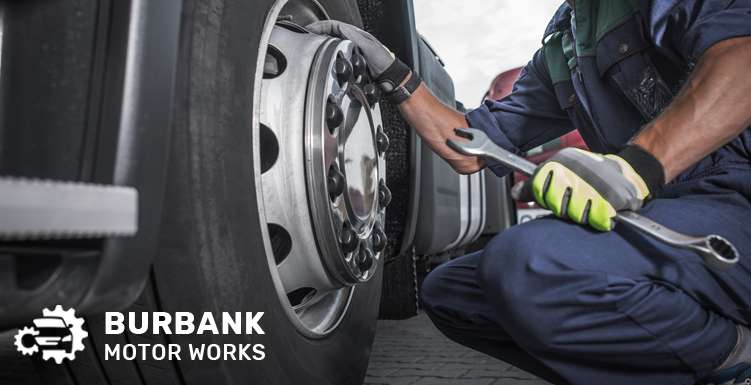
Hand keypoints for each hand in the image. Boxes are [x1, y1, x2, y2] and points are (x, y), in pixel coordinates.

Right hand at [307, 20, 409, 92]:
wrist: (390, 77)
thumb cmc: (383, 61)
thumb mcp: (369, 47)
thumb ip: (355, 38)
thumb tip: (342, 29)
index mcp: (356, 35)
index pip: (334, 25)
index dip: (321, 26)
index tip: (310, 29)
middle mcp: (351, 42)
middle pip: (330, 34)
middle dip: (317, 34)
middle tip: (306, 36)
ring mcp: (350, 52)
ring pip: (331, 46)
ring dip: (320, 45)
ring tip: (310, 46)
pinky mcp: (349, 63)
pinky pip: (335, 58)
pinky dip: (326, 57)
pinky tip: (321, 60)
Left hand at [516, 148, 652, 230]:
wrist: (626, 171)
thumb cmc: (589, 174)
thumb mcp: (559, 172)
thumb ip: (535, 186)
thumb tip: (516, 193)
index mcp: (561, 162)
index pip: (539, 188)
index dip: (546, 198)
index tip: (554, 196)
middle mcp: (577, 170)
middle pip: (557, 205)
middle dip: (566, 208)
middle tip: (577, 199)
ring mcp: (595, 184)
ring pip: (576, 215)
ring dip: (584, 214)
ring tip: (591, 202)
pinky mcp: (613, 198)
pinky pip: (598, 220)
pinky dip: (601, 219)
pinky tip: (603, 208)